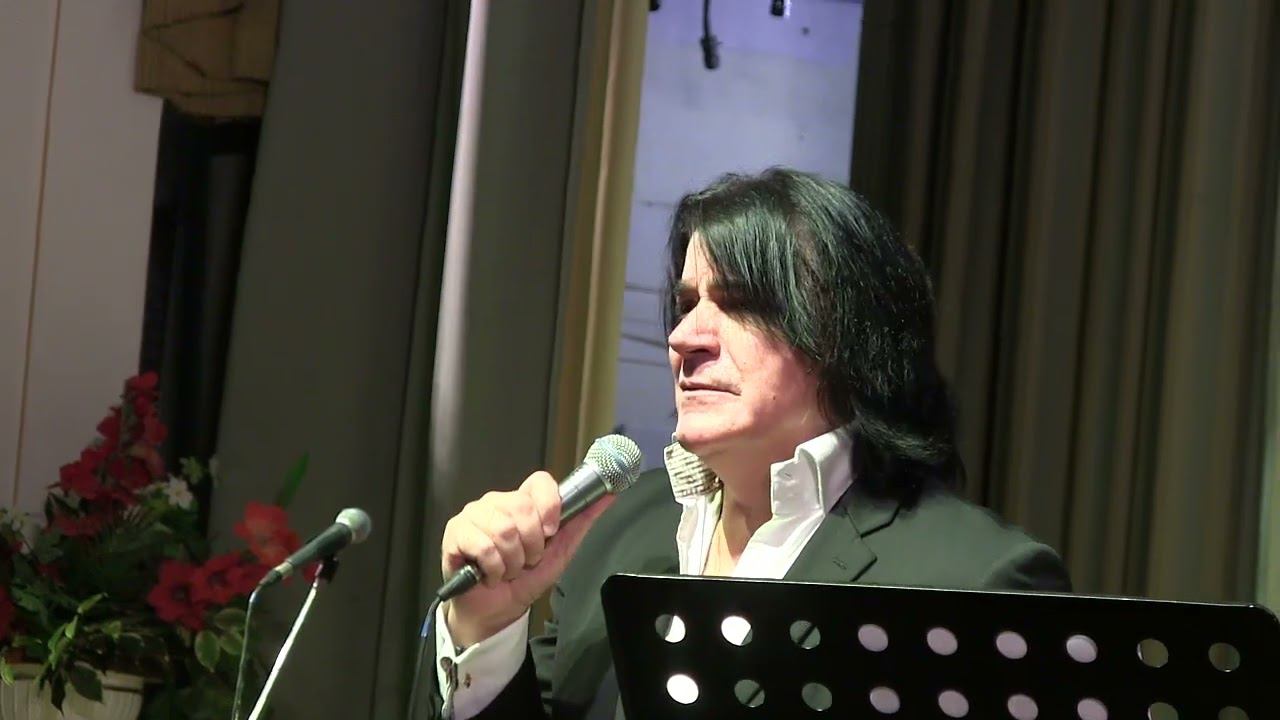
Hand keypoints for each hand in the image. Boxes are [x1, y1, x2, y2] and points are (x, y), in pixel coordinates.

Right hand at [440, 471, 614, 646]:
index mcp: (521, 502)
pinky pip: (484, 546)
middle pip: (523, 508)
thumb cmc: (524, 580)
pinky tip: (490, 575)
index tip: (552, 532)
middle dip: (532, 545)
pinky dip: (495, 569)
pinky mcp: (455, 533)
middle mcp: (496, 502)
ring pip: (504, 530)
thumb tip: (610, 494)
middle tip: (526, 561)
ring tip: (508, 570)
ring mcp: (473, 515)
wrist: (496, 612)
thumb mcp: (560, 552)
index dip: (550, 506)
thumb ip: (581, 522)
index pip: (540, 482)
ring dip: (512, 561)